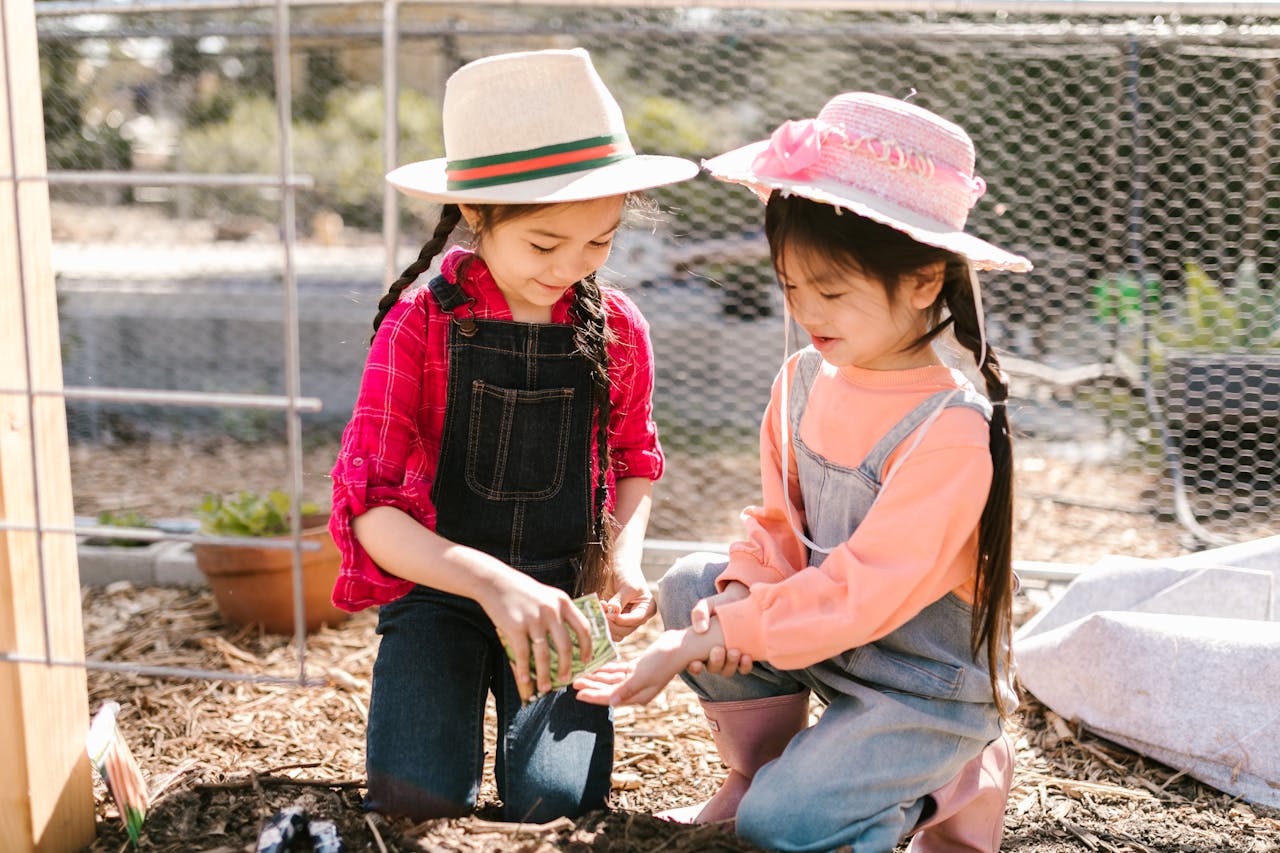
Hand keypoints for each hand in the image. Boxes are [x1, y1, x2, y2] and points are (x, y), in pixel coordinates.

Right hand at [477, 570, 592, 702]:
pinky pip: (523, 655)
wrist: (494, 582)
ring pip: (544, 655)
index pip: (583, 628)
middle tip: (566, 679)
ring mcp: (533, 619)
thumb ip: (558, 613)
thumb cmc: (521, 591)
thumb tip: (567, 643)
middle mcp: (551, 610)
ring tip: (545, 688)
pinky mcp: (515, 627)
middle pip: (565, 645)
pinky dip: (525, 670)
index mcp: (562, 601)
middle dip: (567, 666)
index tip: (586, 661)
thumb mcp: (546, 596)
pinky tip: (525, 680)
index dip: (587, 647)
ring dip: (545, 675)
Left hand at [574, 626, 715, 706]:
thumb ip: (626, 689)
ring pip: (612, 680)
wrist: (681, 645)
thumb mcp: (644, 674)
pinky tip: (597, 666)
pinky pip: (619, 670)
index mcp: (638, 695)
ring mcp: (638, 678)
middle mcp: (637, 689)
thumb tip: (611, 702)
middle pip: (608, 690)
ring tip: (581, 674)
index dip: (593, 696)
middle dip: (591, 686)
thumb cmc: (664, 660)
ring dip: (597, 677)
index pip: (610, 698)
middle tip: (573, 682)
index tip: (577, 694)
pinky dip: (608, 669)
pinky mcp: (639, 668)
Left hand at [603, 570, 655, 640]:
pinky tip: (598, 610)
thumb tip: (612, 614)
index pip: (636, 620)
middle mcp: (638, 618)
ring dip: (605, 624)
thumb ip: (620, 601)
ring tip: (599, 608)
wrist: (618, 567)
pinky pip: (608, 630)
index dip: (622, 619)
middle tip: (601, 609)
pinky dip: (601, 623)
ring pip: (616, 634)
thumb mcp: (627, 586)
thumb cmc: (627, 574)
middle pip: (625, 631)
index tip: (609, 612)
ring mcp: (625, 621)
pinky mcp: (614, 622)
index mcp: (647, 609)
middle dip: (611, 622)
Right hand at [684, 581, 751, 676]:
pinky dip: (744, 666)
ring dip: (730, 664)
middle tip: (718, 649)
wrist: (740, 599)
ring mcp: (729, 658)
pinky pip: (743, 668)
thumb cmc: (719, 604)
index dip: (694, 668)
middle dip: (715, 662)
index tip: (697, 663)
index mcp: (700, 648)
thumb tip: (701, 630)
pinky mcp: (743, 656)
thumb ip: (699, 613)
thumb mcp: (706, 605)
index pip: (694, 664)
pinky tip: (746, 657)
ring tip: (735, 652)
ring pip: (727, 670)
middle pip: (713, 668)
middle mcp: (714, 656)